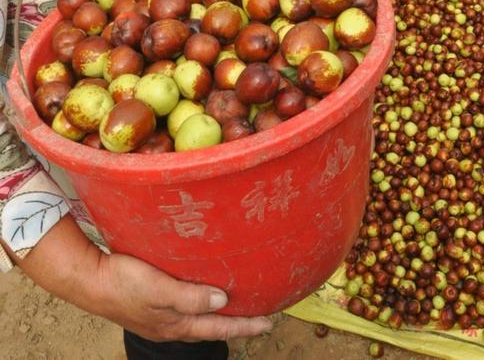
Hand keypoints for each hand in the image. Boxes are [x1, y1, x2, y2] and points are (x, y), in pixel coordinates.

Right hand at [12, 216, 271, 343]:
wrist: (89, 279)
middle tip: (261, 315)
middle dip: (237, 322)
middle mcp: (171, 324)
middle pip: (212, 327)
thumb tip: (223, 301)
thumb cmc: (123, 281)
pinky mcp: (151, 305)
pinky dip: (201, 305)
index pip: (219, 327)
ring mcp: (160, 317)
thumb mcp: (159, 288)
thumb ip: (190, 297)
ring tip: (239, 304)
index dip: (245, 325)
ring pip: (198, 319)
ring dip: (220, 314)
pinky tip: (203, 294)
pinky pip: (185, 309)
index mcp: (175, 324)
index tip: (269, 322)